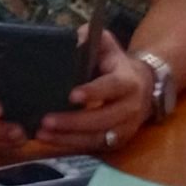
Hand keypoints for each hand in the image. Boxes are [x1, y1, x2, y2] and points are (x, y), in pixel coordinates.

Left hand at [36, 30, 153, 151]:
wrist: (143, 86)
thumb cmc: (115, 62)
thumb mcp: (106, 44)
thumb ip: (89, 37)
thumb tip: (72, 40)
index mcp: (128, 80)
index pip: (111, 87)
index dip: (93, 92)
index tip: (71, 96)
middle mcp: (130, 107)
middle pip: (102, 119)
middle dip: (73, 122)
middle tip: (46, 121)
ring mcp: (126, 128)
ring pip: (98, 138)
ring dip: (69, 138)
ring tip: (42, 133)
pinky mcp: (117, 141)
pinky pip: (94, 147)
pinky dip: (72, 145)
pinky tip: (51, 140)